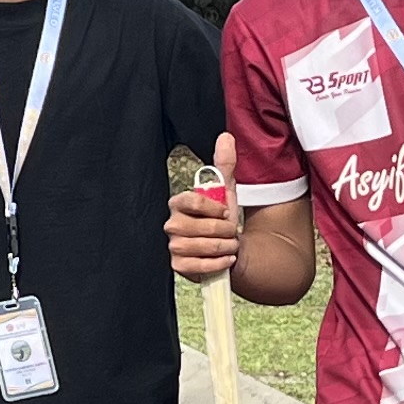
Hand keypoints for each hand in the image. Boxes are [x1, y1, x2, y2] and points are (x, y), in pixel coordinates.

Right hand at [167, 137, 242, 280]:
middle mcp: (172, 224)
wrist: (229, 249)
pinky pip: (196, 266)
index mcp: (179, 203)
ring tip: (230, 245)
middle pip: (196, 227)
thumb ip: (224, 165)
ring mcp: (173, 246)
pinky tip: (225, 260)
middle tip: (231, 232)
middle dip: (222, 231)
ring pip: (198, 247)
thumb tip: (226, 136)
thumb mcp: (226, 191)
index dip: (213, 208)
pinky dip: (216, 264)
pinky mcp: (178, 266)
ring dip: (222, 247)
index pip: (190, 201)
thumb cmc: (222, 219)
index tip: (226, 212)